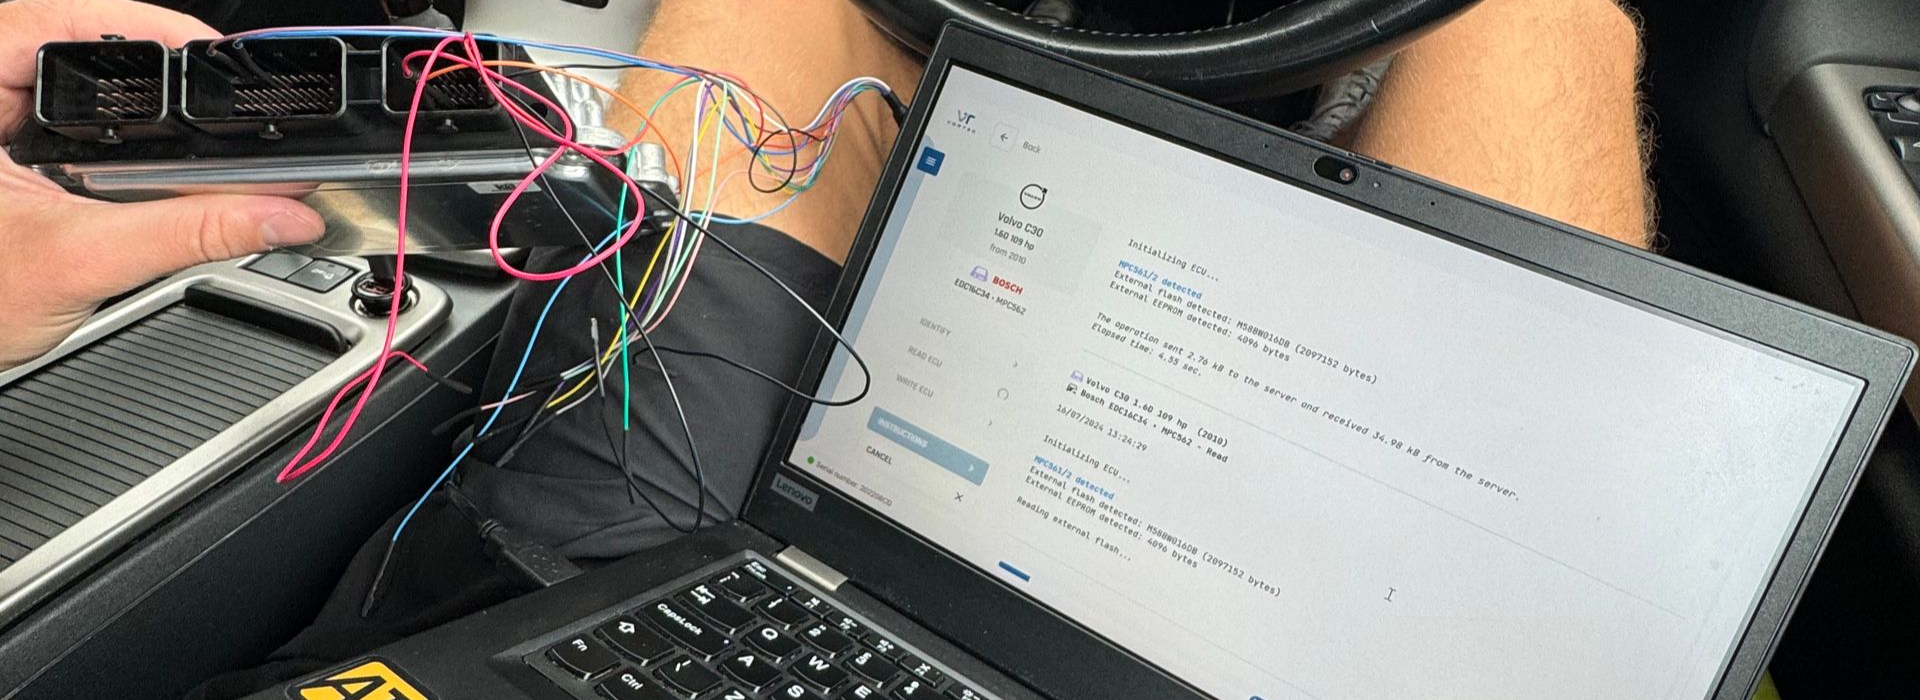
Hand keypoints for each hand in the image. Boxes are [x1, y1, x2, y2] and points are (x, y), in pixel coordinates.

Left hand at [0, 0, 325, 370]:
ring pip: (70, 81)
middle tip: (209, 94)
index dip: (141, 27)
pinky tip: (136, 156)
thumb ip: (192, 233)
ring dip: (131, 105)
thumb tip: (277, 211)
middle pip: (74, 47)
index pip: (54, 19)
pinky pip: (61, 115)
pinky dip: (109, 131)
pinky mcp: (1, 147)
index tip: (206, 50)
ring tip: (178, 126)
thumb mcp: (82, 261)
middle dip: (149, 73)